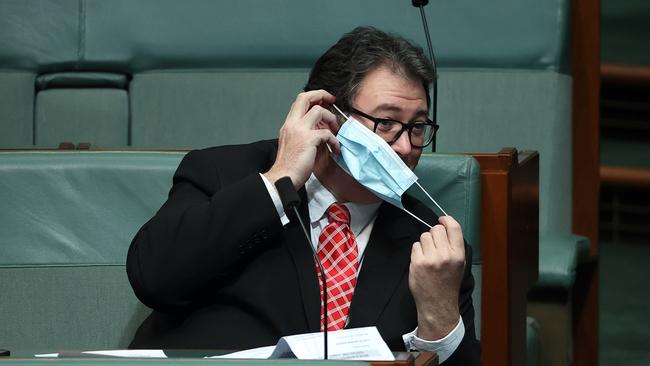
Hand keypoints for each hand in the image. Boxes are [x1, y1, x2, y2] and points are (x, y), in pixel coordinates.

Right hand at [264, 90, 339, 187]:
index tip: (324, 101)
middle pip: (305, 97)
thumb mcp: (293, 143)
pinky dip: (334, 141)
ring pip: (319, 111)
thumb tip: (320, 127)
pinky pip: (327, 133)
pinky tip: (335, 149)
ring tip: (335, 130)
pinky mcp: (308, 140)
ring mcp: (300, 130)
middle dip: (322, 94)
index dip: (313, 97)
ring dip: (331, 118)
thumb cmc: (289, 165)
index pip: (300, 101)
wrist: (284, 177)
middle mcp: (292, 124)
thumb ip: (303, 132)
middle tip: (332, 100)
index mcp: (288, 124)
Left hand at [408, 216, 465, 339]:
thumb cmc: (448, 283)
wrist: (438, 303)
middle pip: (436, 229)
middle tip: (434, 245)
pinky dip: (417, 251)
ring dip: (425, 243)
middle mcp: (445, 255)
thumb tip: (445, 227)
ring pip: (424, 236)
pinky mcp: (417, 263)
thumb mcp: (459, 265)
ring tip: (428, 255)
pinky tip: (421, 261)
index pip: (454, 227)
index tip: (442, 220)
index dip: (446, 220)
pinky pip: (415, 246)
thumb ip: (454, 246)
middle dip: (434, 234)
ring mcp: (430, 259)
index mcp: (458, 255)